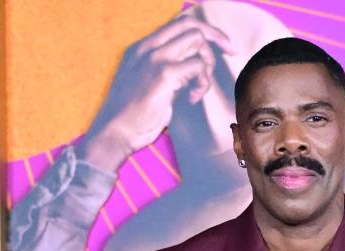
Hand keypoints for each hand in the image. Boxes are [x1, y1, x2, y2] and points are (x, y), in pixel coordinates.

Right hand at [77, 14, 235, 172]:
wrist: (112, 134)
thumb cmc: (129, 118)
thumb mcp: (146, 86)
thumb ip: (166, 73)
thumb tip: (189, 73)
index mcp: (142, 48)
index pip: (178, 23)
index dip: (204, 30)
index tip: (221, 44)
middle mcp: (148, 47)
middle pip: (191, 24)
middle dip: (217, 37)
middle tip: (231, 52)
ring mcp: (156, 58)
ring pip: (197, 41)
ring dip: (207, 65)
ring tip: (198, 89)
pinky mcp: (164, 75)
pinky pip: (197, 66)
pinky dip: (202, 82)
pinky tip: (193, 98)